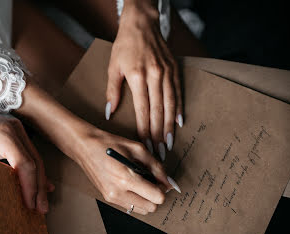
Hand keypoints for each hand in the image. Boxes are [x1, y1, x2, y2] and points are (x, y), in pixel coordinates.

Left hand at [0, 108, 51, 213]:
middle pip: (35, 162)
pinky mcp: (15, 132)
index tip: (30, 204)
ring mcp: (17, 129)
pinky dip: (33, 170)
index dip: (30, 187)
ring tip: (41, 201)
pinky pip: (28, 153)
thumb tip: (14, 193)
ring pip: (35, 158)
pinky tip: (42, 184)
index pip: (25, 164)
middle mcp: (15, 129)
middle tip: (41, 208)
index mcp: (3, 135)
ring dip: (38, 181)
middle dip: (38, 187)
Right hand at [74, 129, 180, 215]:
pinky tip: (131, 185)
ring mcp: (112, 197)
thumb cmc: (110, 144)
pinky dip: (135, 199)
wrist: (85, 147)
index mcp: (127, 178)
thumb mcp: (138, 149)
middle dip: (155, 196)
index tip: (161, 181)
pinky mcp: (108, 198)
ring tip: (140, 183)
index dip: (163, 189)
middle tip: (152, 181)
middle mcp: (118, 192)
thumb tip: (168, 182)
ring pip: (141, 210)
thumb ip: (156, 167)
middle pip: (151, 207)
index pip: (157, 197)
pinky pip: (130, 206)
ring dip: (146, 199)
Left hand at [105, 0, 182, 160]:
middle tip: (159, 151)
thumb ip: (112, 91)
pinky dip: (179, 109)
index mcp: (137, 76)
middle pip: (158, 110)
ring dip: (170, 126)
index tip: (144, 144)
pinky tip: (179, 123)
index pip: (142, 109)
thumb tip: (110, 113)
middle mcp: (154, 75)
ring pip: (170, 104)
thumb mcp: (113, 67)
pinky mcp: (174, 70)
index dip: (144, 129)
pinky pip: (178, 93)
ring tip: (169, 143)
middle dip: (158, 133)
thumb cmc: (124, 46)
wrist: (141, 25)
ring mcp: (166, 73)